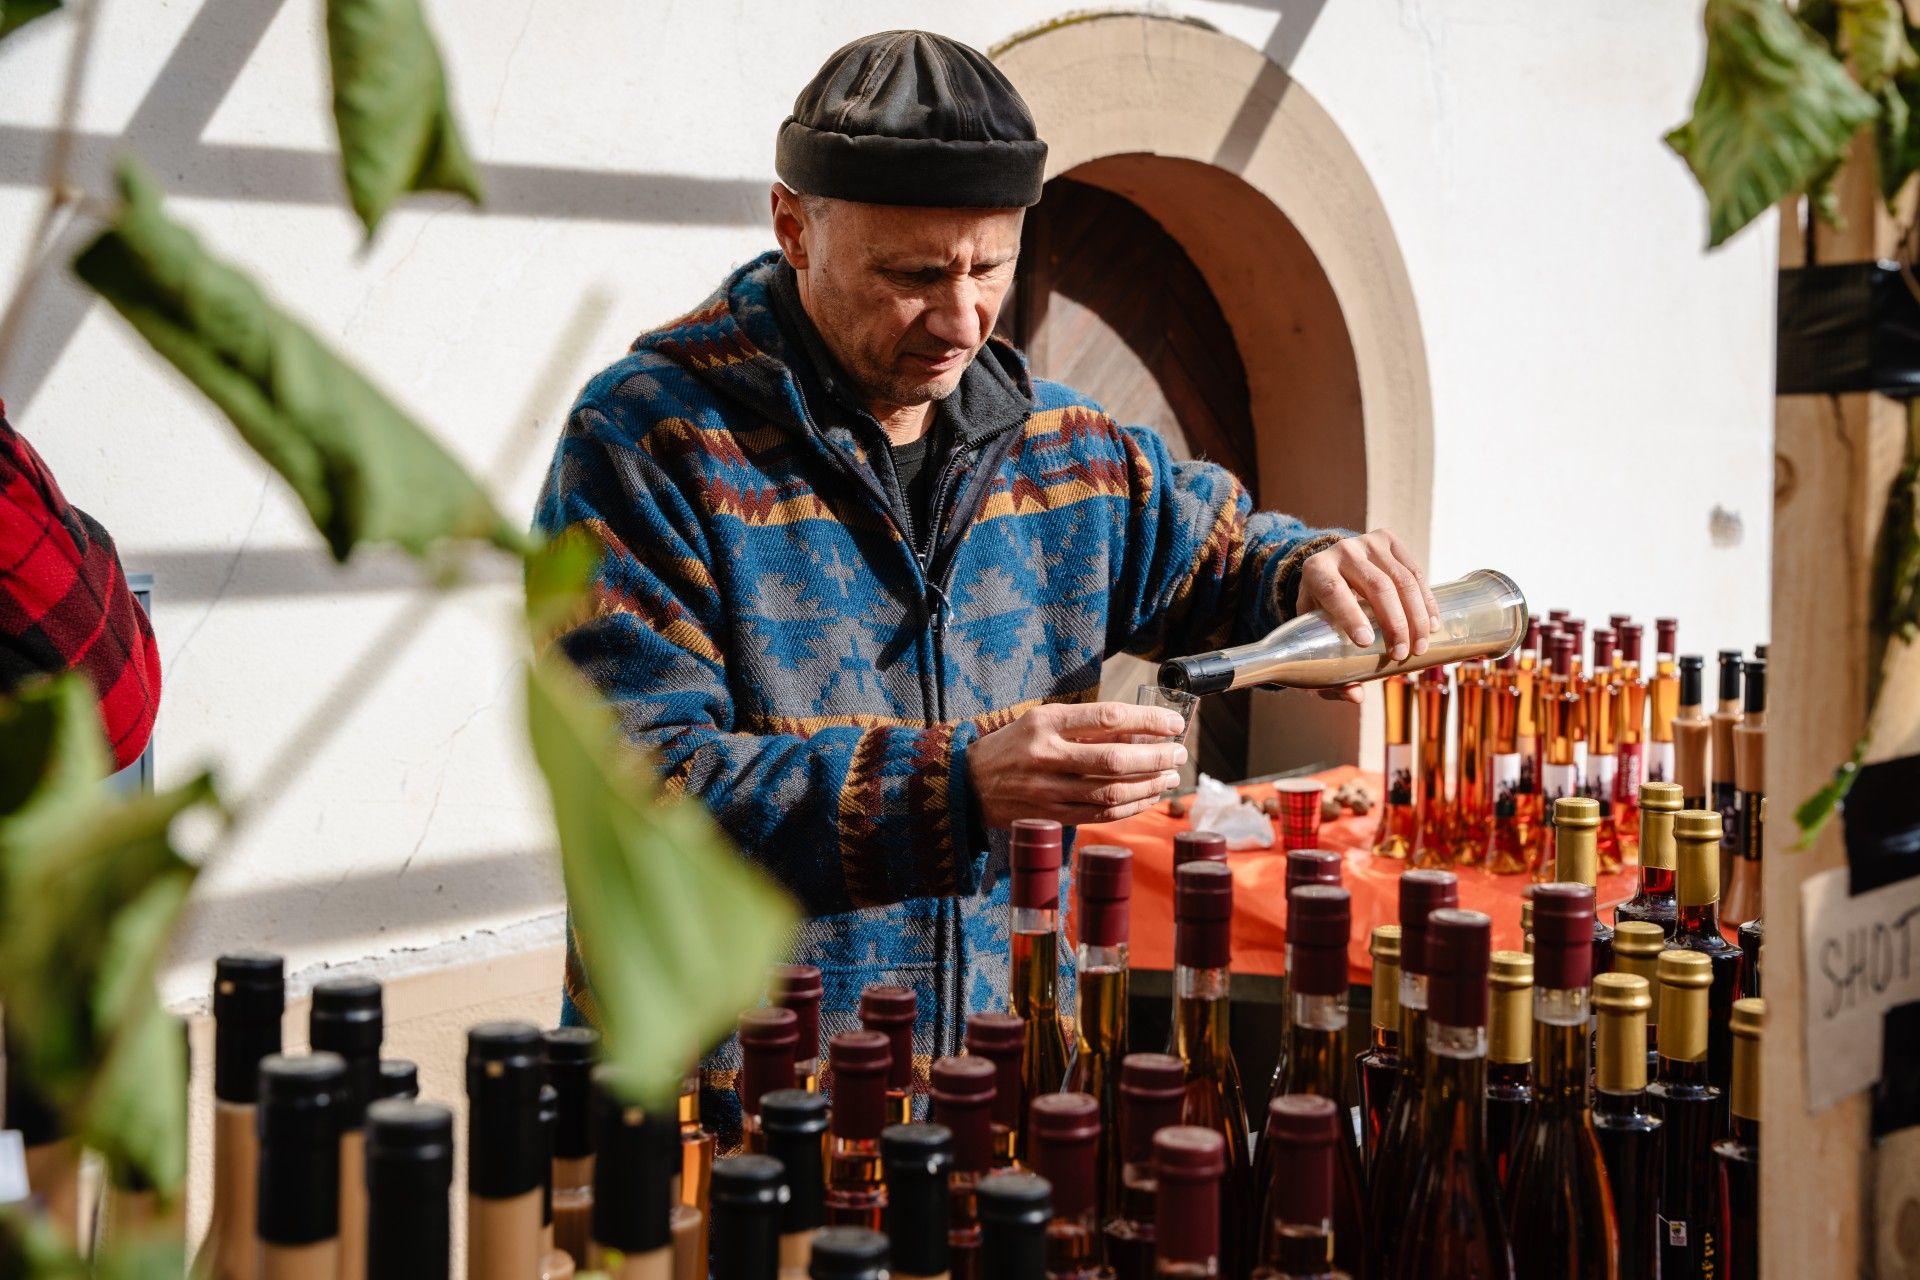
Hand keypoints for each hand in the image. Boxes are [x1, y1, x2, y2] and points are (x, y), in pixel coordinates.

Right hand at [968, 702, 1188, 828]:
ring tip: (1169, 777)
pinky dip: (1130, 808)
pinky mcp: (1051, 816)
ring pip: (1111, 791)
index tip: (1173, 722)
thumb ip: (1084, 724)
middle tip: (1179, 753)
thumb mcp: (1041, 720)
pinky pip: (1100, 815)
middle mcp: (1046, 755)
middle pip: (1115, 758)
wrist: (969, 784)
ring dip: (1148, 785)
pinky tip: (1147, 799)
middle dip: (1155, 757)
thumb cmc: (1013, 745)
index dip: (1147, 720)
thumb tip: (1138, 730)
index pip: (1108, 717)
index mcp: (1046, 722)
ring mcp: (1048, 790)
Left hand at [1295, 529, 1440, 704]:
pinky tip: (1432, 625)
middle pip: (1377, 586)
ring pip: (1402, 579)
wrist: (1330, 568)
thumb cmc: (1320, 611)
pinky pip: (1416, 571)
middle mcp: (1342, 551)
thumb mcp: (1313, 635)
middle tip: (1401, 655)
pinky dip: (1427, 601)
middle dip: (1394, 623)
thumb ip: (1326, 667)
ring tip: (1419, 647)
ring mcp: (1368, 543)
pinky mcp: (1390, 541)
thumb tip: (1355, 696)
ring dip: (1416, 616)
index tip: (1367, 643)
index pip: (1333, 590)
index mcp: (1315, 571)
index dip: (1350, 616)